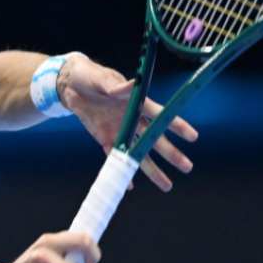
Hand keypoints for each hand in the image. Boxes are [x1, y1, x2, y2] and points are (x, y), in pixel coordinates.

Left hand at [58, 55, 198, 191]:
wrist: (70, 85)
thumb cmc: (90, 76)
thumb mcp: (101, 79)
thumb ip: (116, 86)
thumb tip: (132, 84)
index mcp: (137, 102)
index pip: (160, 115)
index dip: (176, 125)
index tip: (193, 137)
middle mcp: (133, 119)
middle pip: (154, 139)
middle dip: (171, 154)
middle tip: (187, 167)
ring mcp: (120, 130)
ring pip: (139, 153)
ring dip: (152, 170)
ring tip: (167, 185)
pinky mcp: (105, 138)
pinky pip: (115, 157)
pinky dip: (121, 170)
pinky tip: (129, 185)